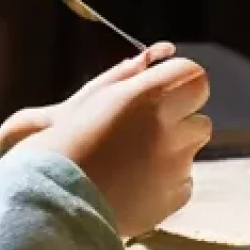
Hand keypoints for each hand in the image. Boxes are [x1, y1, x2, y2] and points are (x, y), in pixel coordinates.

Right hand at [7, 42, 211, 237]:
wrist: (50, 199)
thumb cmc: (67, 138)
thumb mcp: (95, 95)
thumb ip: (135, 72)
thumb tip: (164, 50)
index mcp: (146, 97)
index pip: (195, 77)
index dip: (182, 83)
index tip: (165, 90)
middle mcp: (166, 130)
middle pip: (199, 116)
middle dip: (179, 120)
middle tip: (144, 129)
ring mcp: (173, 167)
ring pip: (191, 150)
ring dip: (173, 149)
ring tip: (133, 158)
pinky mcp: (173, 198)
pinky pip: (184, 180)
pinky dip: (167, 180)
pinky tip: (135, 181)